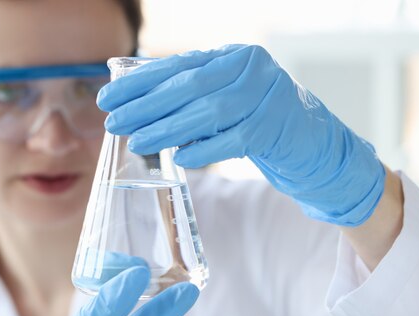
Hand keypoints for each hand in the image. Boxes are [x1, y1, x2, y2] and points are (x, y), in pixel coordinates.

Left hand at [97, 44, 384, 225]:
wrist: (309, 142)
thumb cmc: (257, 121)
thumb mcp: (223, 99)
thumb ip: (189, 96)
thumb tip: (135, 101)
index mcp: (232, 56)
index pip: (178, 66)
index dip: (140, 83)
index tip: (108, 98)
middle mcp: (250, 68)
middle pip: (190, 86)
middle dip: (146, 106)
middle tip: (113, 122)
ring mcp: (267, 96)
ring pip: (209, 112)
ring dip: (167, 129)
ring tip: (137, 141)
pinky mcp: (276, 127)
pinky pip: (234, 140)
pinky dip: (204, 149)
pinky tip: (179, 156)